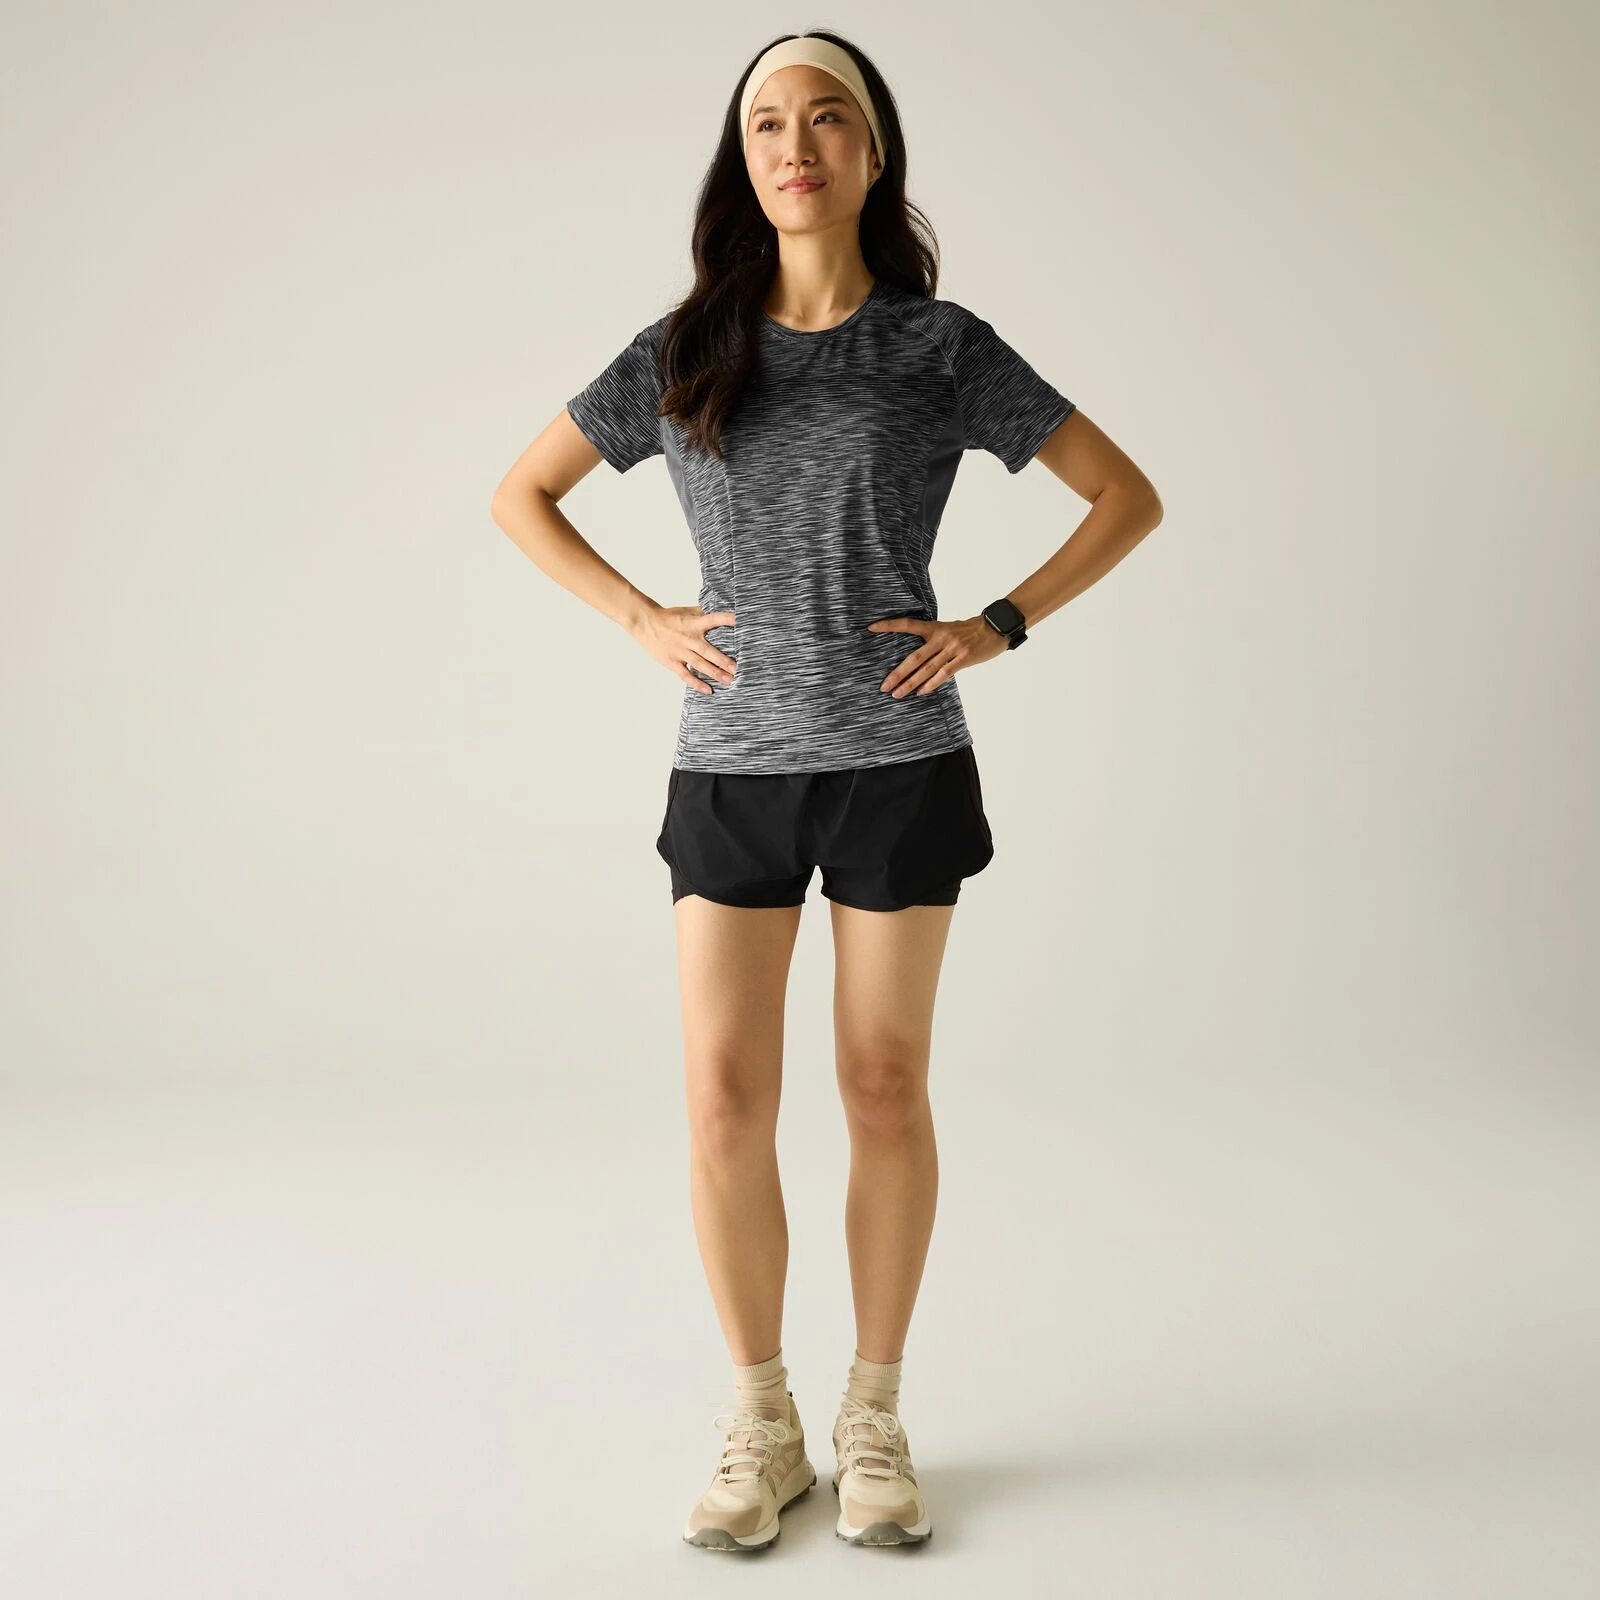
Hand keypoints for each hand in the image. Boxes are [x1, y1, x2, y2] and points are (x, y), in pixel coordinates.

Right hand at [633, 605, 736, 694]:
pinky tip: (708, 690)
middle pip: (709, 651)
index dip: (726, 620)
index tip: (740, 622)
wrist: (645, 623)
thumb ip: (704, 614)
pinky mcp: (672, 662)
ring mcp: (680, 652)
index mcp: (694, 623)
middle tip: (738, 669)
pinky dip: (697, 684)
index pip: (713, 620)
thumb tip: (722, 612)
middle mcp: (689, 638)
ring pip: (700, 665)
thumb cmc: (668, 617)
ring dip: (715, 674)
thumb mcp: (687, 611)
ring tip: (729, 681)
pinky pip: (686, 676)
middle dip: (724, 661)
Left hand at [868, 614, 1009, 697]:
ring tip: (897, 695)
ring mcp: (952, 649)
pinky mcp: (963, 659)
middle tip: (883, 686)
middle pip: (914, 657)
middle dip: (897, 673)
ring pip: (926, 669)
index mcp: (935, 627)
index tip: (871, 628)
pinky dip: (931, 684)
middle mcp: (941, 637)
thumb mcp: (950, 629)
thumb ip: (934, 640)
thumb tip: (918, 658)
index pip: (908, 625)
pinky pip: (944, 674)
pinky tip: (921, 693)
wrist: (996, 628)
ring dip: (910, 684)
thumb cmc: (971, 631)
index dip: (889, 626)